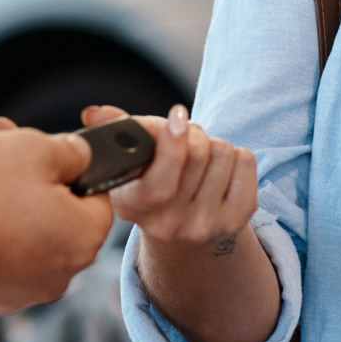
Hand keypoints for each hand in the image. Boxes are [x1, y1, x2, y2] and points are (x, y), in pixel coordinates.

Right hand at [0, 119, 113, 325]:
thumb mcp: (32, 148)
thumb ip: (68, 151)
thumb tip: (77, 156)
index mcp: (83, 239)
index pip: (96, 197)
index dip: (71, 165)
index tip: (43, 149)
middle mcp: (59, 273)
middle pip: (52, 208)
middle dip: (25, 172)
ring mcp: (19, 290)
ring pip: (17, 225)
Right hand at [81, 104, 257, 249]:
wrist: (184, 227)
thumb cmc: (154, 179)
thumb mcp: (132, 158)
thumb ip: (115, 130)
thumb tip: (93, 114)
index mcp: (134, 208)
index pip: (159, 183)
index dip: (172, 144)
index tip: (176, 116)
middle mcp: (168, 226)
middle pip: (197, 153)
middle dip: (193, 134)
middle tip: (186, 139)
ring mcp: (204, 228)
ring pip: (223, 153)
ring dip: (214, 145)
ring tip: (201, 159)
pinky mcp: (236, 222)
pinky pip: (247, 162)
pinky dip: (237, 156)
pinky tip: (221, 170)